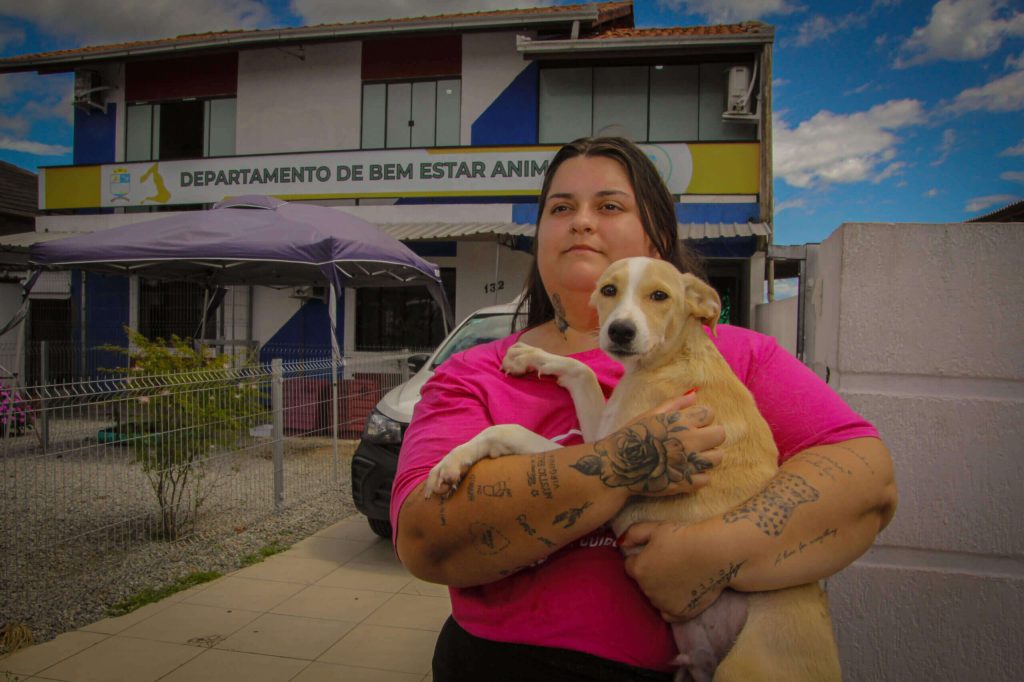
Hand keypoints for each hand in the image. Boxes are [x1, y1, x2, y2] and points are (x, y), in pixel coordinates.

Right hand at [574, 393, 725, 495]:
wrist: (618, 466)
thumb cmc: (632, 437)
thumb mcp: (650, 414)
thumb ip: (675, 403)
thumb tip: (695, 394)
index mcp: (680, 421)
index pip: (709, 413)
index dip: (702, 419)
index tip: (692, 425)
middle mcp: (690, 440)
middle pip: (720, 434)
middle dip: (711, 437)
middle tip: (696, 442)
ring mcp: (690, 462)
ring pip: (718, 457)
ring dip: (707, 457)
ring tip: (692, 458)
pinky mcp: (687, 483)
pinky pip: (707, 478)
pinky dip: (697, 477)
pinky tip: (684, 473)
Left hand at [620, 519, 743, 621]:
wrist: (713, 554)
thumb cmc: (683, 537)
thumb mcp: (655, 528)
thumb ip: (633, 534)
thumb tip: (620, 543)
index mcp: (639, 569)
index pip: (629, 566)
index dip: (641, 558)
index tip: (655, 553)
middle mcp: (647, 590)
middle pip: (642, 583)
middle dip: (651, 574)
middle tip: (669, 562)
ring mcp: (663, 604)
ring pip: (655, 598)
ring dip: (660, 590)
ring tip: (678, 576)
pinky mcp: (679, 614)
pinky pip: (667, 613)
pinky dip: (670, 605)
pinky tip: (681, 593)